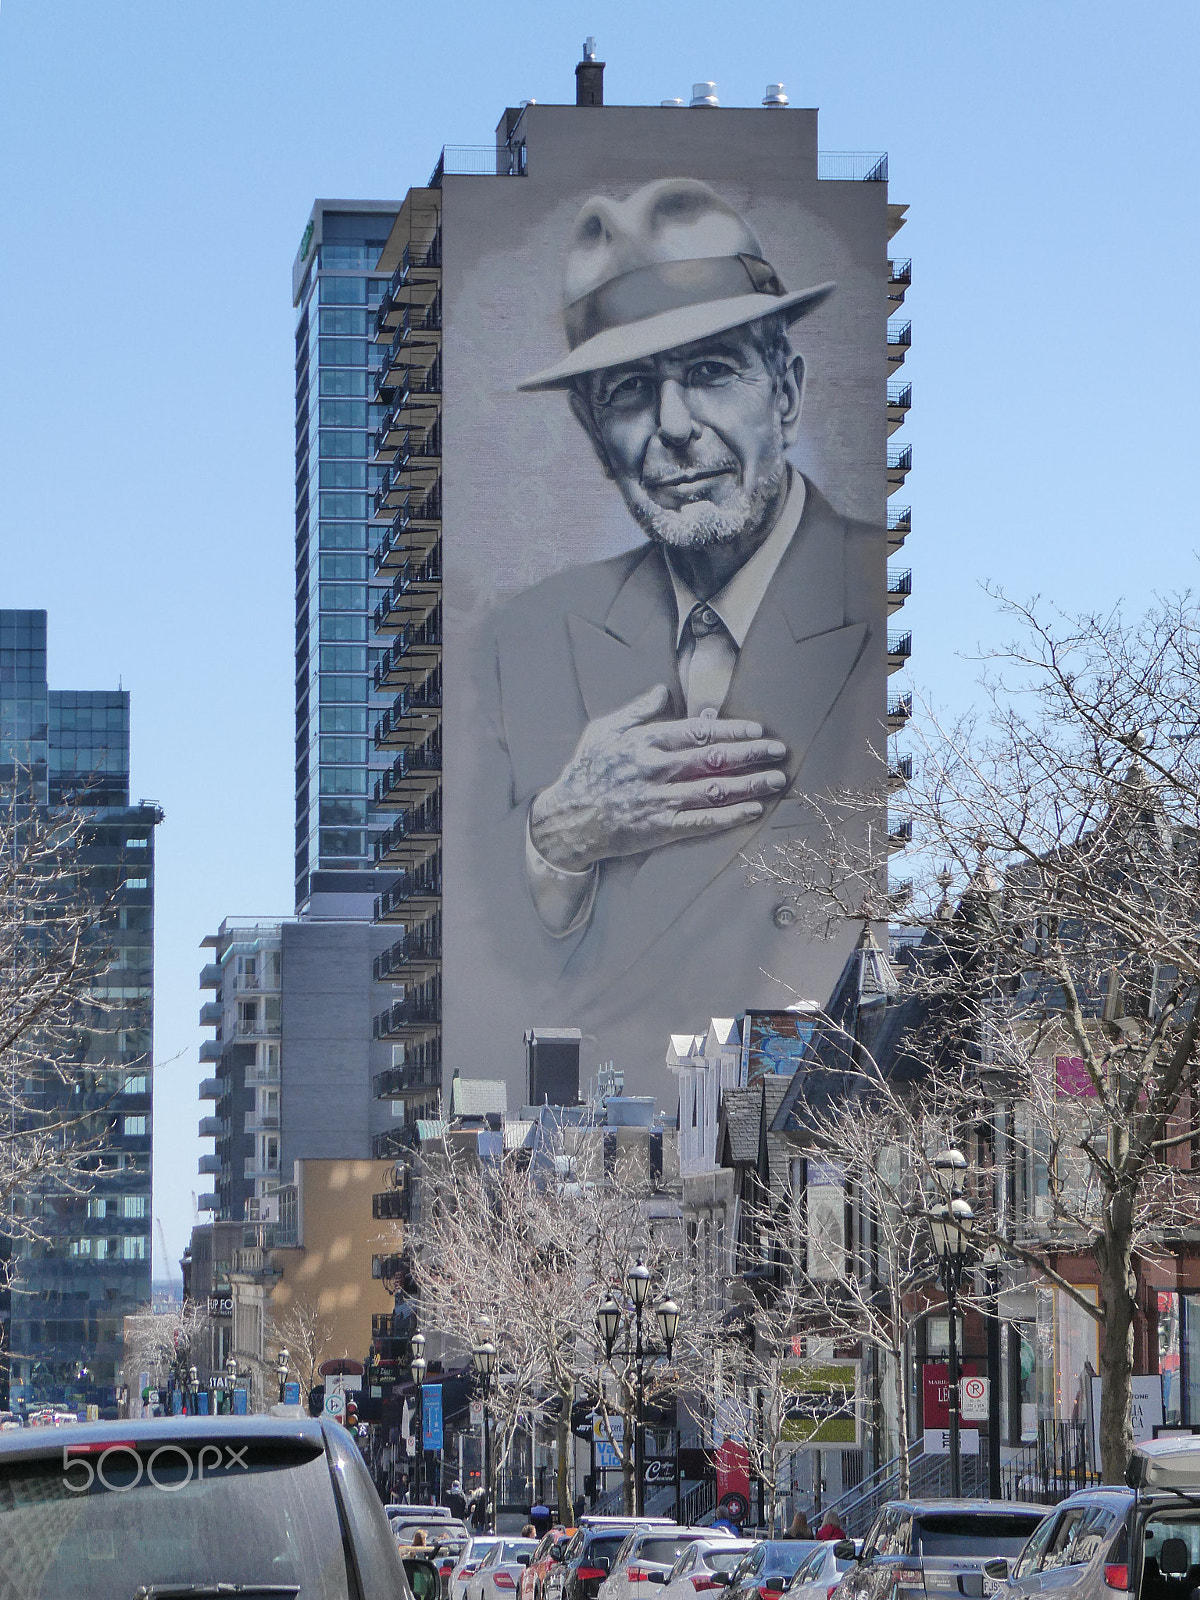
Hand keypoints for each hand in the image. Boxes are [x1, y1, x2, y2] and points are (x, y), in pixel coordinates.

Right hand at [528, 684, 787, 871]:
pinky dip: (730, 815)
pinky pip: (703, 821)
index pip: (698, 732)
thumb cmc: (586, 771)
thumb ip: (637, 710)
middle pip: (714, 759)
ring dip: (750, 783)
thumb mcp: (604, 730)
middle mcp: (656, 769)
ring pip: (715, 789)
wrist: (567, 819)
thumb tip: (663, 690)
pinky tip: (753, 809)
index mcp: (645, 741)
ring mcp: (660, 800)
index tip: (757, 730)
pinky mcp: (660, 828)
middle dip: (751, 754)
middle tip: (779, 752)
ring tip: (777, 779)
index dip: (732, 730)